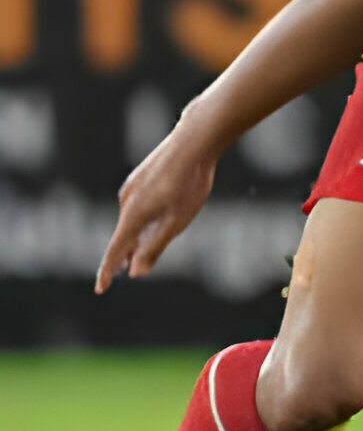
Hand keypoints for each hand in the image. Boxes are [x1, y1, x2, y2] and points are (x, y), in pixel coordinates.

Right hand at [98, 129, 218, 293]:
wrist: (193, 141)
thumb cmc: (189, 183)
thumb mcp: (176, 221)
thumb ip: (154, 246)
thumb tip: (135, 271)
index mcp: (132, 216)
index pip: (115, 251)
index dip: (107, 271)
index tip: (101, 289)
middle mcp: (126, 201)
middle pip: (123, 235)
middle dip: (124, 254)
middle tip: (121, 272)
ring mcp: (132, 187)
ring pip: (132, 219)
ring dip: (135, 236)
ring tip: (137, 251)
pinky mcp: (141, 177)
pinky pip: (137, 205)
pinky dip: (141, 219)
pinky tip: (152, 218)